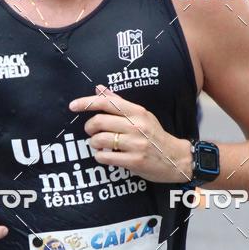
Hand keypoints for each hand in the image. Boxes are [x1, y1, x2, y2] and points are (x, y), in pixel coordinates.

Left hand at [69, 86, 191, 183]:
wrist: (176, 158)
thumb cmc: (155, 136)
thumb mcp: (141, 115)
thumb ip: (119, 103)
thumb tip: (99, 88)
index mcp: (137, 112)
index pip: (107, 102)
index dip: (86, 103)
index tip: (72, 106)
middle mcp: (136, 125)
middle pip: (99, 121)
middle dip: (89, 127)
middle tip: (90, 131)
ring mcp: (136, 143)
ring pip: (100, 140)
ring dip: (93, 143)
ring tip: (99, 145)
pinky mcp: (134, 161)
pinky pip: (105, 157)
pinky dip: (100, 156)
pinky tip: (104, 155)